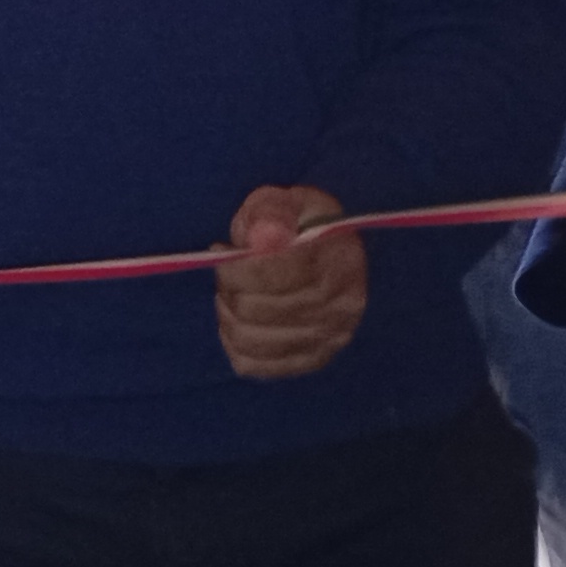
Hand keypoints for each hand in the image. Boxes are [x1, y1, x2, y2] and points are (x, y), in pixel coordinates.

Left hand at [214, 186, 365, 380]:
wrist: (323, 252)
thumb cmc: (298, 224)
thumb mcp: (285, 200)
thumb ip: (272, 212)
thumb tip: (264, 238)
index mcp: (339, 261)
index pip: (275, 276)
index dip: (236, 268)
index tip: (223, 250)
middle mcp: (342, 307)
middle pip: (258, 311)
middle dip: (229, 289)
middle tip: (226, 273)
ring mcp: (329, 339)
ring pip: (252, 340)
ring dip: (228, 315)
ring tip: (230, 294)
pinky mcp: (312, 359)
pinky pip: (256, 366)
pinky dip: (233, 344)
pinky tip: (235, 321)